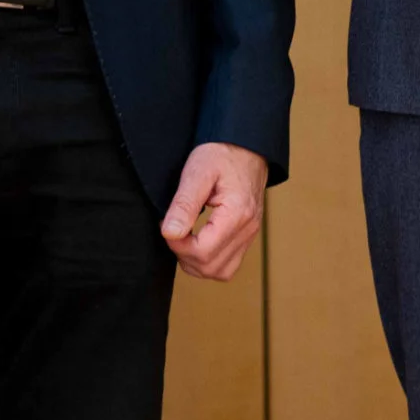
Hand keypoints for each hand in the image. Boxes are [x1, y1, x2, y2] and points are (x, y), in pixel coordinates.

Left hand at [160, 142, 269, 281]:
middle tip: (176, 232)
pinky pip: (229, 264)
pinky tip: (199, 242)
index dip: (177, 246)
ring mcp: (250, 234)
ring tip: (186, 240)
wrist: (246, 146)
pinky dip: (210, 261)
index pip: (202, 252)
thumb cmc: (222, 154)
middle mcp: (248, 228)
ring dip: (198, 264)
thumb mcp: (197, 172)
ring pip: (221, 272)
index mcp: (237, 214)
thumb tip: (170, 234)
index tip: (168, 226)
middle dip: (185, 257)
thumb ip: (183, 205)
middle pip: (211, 268)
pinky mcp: (247, 235)